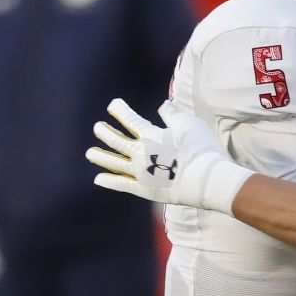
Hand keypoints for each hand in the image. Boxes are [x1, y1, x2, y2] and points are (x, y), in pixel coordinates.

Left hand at [86, 99, 253, 213]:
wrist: (206, 179)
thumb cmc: (200, 148)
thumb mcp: (189, 124)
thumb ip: (173, 114)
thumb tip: (162, 105)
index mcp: (150, 135)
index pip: (129, 119)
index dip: (119, 110)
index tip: (113, 105)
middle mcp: (140, 153)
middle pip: (116, 140)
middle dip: (104, 132)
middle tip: (98, 127)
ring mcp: (140, 173)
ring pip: (113, 162)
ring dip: (100, 157)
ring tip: (90, 153)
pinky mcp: (144, 189)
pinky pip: (121, 184)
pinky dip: (108, 181)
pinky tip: (98, 178)